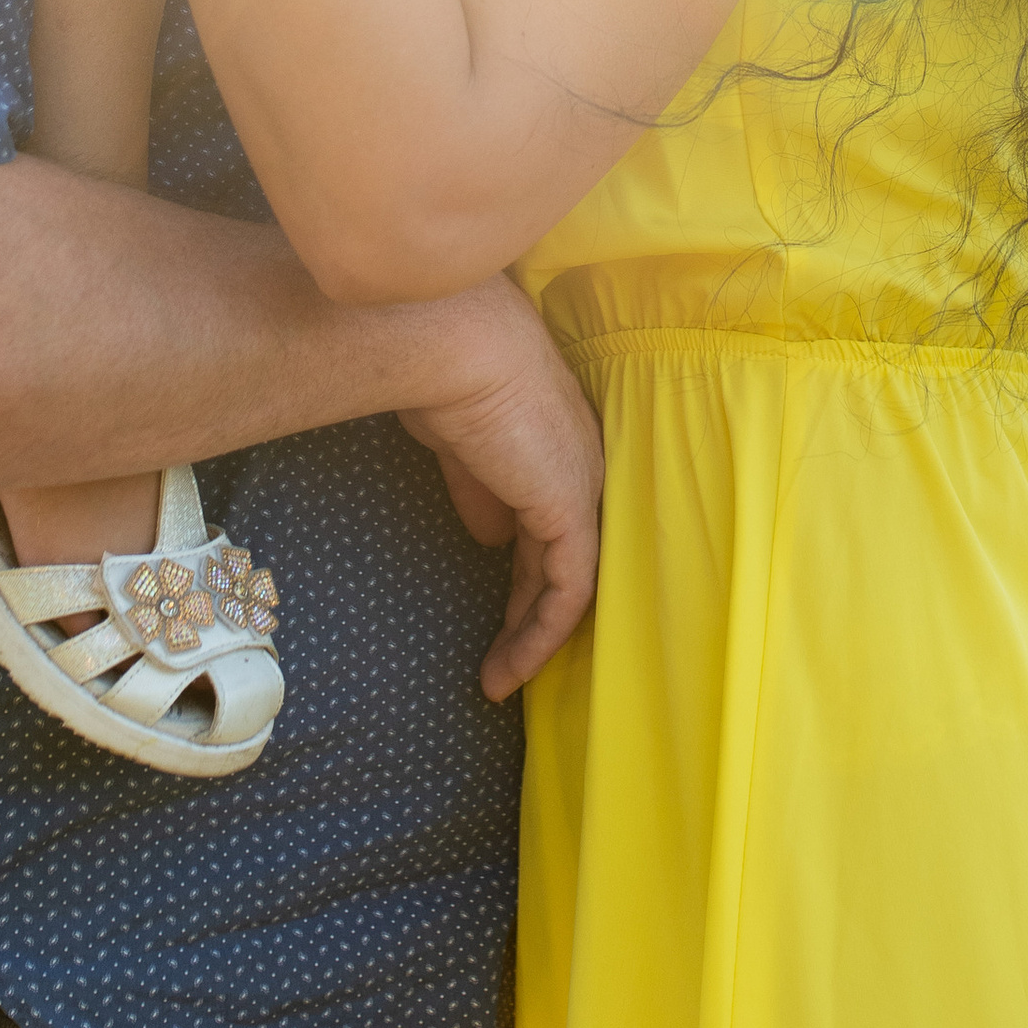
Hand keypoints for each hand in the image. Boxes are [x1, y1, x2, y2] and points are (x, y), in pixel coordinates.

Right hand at [395, 285, 601, 698]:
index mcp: (556, 445)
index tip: (501, 609)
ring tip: (499, 680)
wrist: (455, 347)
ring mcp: (583, 489)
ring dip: (534, 637)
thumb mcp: (461, 443)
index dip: (528, 571)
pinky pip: (568, 592)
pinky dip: (541, 635)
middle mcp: (582, 467)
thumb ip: (481, 489)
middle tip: (503, 658)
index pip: (552, 523)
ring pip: (572, 583)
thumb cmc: (445, 374)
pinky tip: (508, 667)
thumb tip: (490, 536)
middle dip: (533, 613)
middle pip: (566, 556)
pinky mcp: (572, 512)